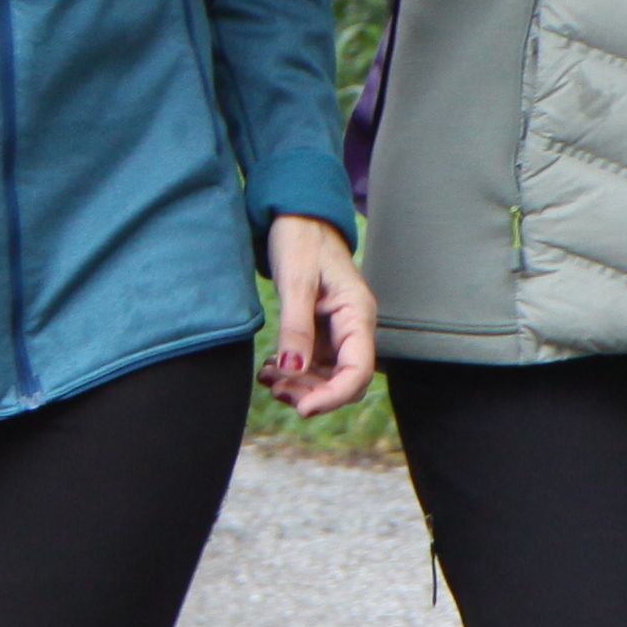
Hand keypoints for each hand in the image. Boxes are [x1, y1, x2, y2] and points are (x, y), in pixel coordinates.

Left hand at [261, 215, 378, 414]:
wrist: (296, 216)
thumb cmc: (301, 239)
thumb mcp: (296, 281)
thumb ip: (296, 326)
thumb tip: (293, 370)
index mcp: (357, 314)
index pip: (358, 370)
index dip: (334, 396)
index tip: (303, 409)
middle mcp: (352, 327)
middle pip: (344, 380)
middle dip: (312, 393)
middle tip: (276, 390)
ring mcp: (337, 331)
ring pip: (326, 377)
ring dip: (299, 386)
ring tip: (268, 380)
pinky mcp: (320, 331)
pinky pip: (311, 364)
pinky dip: (291, 372)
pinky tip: (269, 370)